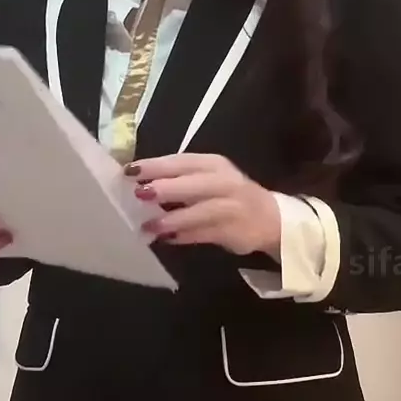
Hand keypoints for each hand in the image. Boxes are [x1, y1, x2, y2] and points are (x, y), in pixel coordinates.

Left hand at [129, 154, 280, 256]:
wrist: (271, 218)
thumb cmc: (228, 195)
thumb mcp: (207, 179)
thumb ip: (178, 180)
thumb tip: (139, 184)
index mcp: (213, 164)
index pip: (182, 161)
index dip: (156, 165)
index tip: (130, 171)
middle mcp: (225, 182)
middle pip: (195, 183)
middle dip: (167, 187)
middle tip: (140, 194)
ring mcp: (233, 206)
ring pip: (202, 210)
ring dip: (175, 218)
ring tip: (151, 226)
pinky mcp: (236, 231)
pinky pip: (207, 234)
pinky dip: (186, 236)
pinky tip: (168, 239)